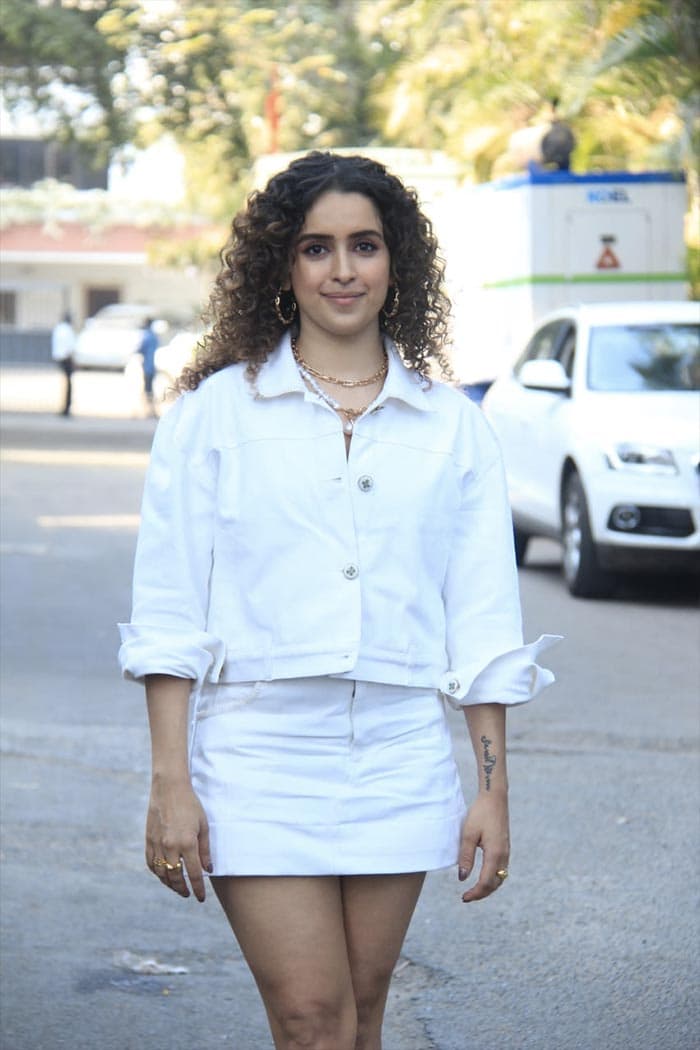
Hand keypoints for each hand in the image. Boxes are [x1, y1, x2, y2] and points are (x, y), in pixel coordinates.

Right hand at [146, 777, 211, 901]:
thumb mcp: (203, 826)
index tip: (201, 898)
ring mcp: (157, 844)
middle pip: (175, 877)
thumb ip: (205, 850)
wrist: (169, 789)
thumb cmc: (190, 805)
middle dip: (182, 889)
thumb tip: (208, 869)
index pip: (194, 874)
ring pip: (161, 873)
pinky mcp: (148, 840)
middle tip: (187, 894)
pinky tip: (163, 875)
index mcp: (187, 843)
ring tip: (177, 887)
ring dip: (169, 884)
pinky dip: (157, 872)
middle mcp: (170, 846)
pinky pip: (150, 863)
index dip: (198, 889)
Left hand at [457, 790, 509, 901]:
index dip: (475, 893)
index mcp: (495, 853)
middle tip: (466, 897)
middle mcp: (504, 855)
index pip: (486, 882)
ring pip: (500, 878)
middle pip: (495, 884)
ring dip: (488, 887)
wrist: (494, 798)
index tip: (464, 897)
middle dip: (482, 893)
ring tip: (474, 890)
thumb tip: (462, 878)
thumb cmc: (480, 813)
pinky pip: (501, 870)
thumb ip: (466, 857)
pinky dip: (493, 878)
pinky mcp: (505, 848)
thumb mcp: (468, 834)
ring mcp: (506, 852)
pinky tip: (483, 878)